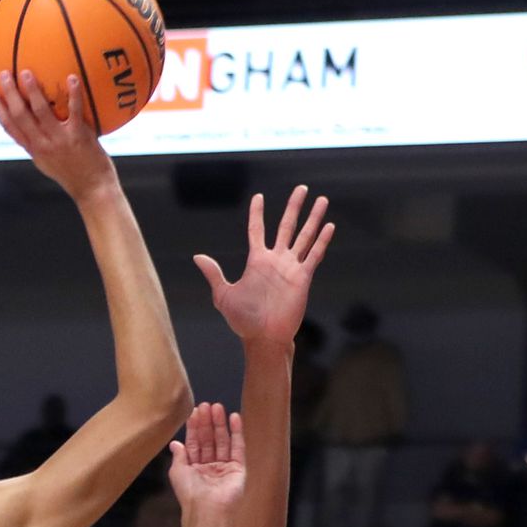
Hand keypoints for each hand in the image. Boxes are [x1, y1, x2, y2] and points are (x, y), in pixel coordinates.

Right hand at [0, 70, 118, 203]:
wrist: (94, 191)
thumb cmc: (74, 175)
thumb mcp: (49, 163)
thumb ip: (40, 145)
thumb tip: (33, 128)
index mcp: (34, 150)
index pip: (9, 127)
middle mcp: (42, 144)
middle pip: (19, 115)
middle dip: (9, 93)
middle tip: (4, 74)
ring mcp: (59, 140)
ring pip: (40, 110)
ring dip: (32, 90)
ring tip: (27, 72)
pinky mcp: (79, 136)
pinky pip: (74, 110)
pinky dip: (73, 93)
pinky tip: (72, 77)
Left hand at [168, 402, 244, 517]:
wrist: (207, 508)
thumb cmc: (189, 492)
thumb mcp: (177, 472)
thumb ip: (179, 455)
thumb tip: (175, 442)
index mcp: (194, 468)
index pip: (195, 443)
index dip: (194, 427)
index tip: (194, 411)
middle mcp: (210, 466)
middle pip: (209, 439)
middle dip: (207, 422)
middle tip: (207, 405)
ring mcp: (225, 466)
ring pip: (223, 440)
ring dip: (220, 423)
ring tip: (218, 407)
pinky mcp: (238, 468)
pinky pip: (238, 447)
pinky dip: (237, 432)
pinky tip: (234, 418)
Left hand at [193, 185, 334, 345]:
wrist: (264, 337)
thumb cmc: (243, 320)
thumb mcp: (224, 295)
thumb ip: (214, 274)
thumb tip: (198, 256)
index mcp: (257, 260)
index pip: (257, 230)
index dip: (257, 213)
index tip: (259, 197)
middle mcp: (276, 260)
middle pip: (287, 226)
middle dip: (294, 206)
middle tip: (302, 188)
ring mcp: (291, 268)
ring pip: (304, 236)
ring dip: (313, 218)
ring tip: (322, 200)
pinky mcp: (303, 278)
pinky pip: (314, 255)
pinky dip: (321, 241)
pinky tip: (329, 226)